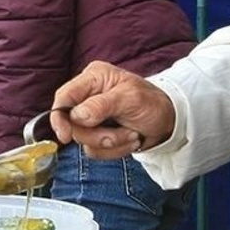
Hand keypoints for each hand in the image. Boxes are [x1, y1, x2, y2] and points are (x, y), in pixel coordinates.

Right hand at [50, 60, 174, 158]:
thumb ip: (100, 105)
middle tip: (122, 133)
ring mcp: (91, 117)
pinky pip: (94, 151)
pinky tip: (129, 139)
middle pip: (72, 123)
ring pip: (83, 140)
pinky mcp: (96, 134)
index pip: (64, 97)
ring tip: (131, 134)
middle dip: (98, 135)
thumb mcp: (130, 99)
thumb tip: (77, 116)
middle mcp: (87, 97)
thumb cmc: (152, 102)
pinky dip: (114, 150)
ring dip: (111, 143)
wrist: (169, 121)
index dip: (60, 117)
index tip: (66, 136)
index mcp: (93, 79)